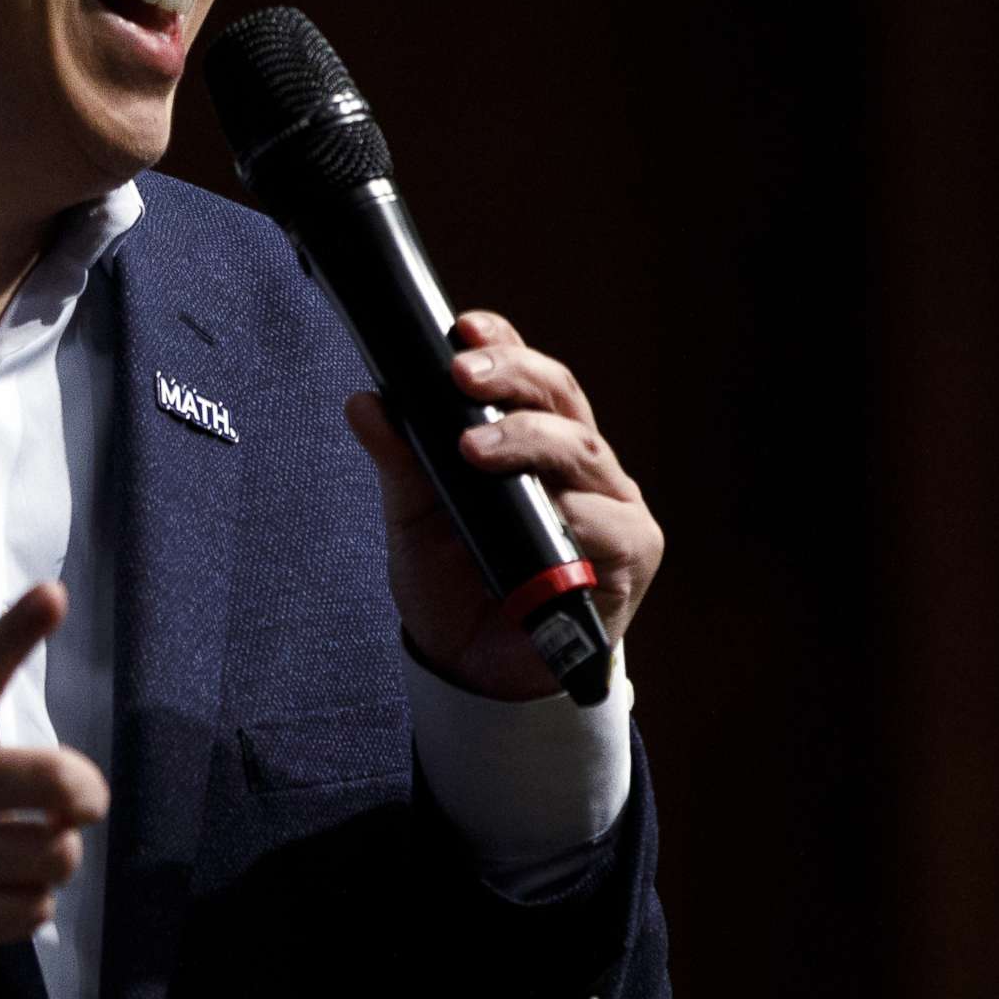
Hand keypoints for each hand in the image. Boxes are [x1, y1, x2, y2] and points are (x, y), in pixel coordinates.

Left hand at [344, 310, 663, 700]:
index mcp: (533, 439)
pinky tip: (546, 514)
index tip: (462, 327)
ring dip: (527, 441)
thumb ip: (399, 460)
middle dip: (511, 376)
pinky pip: (609, 522)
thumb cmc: (456, 584)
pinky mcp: (632, 553)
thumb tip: (366, 401)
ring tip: (473, 449)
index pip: (526, 374)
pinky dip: (574, 514)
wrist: (475, 670)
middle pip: (559, 397)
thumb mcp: (414, 518)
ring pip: (581, 448)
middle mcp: (578, 463)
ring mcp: (610, 504)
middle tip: (462, 376)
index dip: (502, 342)